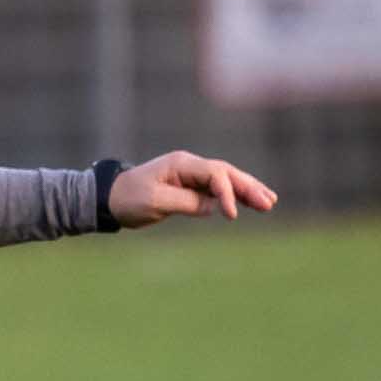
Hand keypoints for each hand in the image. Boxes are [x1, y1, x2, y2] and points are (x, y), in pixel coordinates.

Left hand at [107, 151, 278, 227]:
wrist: (110, 197)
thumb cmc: (128, 199)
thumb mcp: (155, 202)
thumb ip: (186, 202)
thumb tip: (213, 206)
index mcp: (181, 164)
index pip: (214, 174)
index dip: (227, 193)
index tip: (231, 215)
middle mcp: (190, 166)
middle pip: (227, 173)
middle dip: (248, 188)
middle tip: (269, 203)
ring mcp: (191, 175)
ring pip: (226, 180)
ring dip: (247, 190)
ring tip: (269, 202)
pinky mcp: (191, 186)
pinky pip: (218, 189)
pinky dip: (235, 196)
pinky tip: (252, 203)